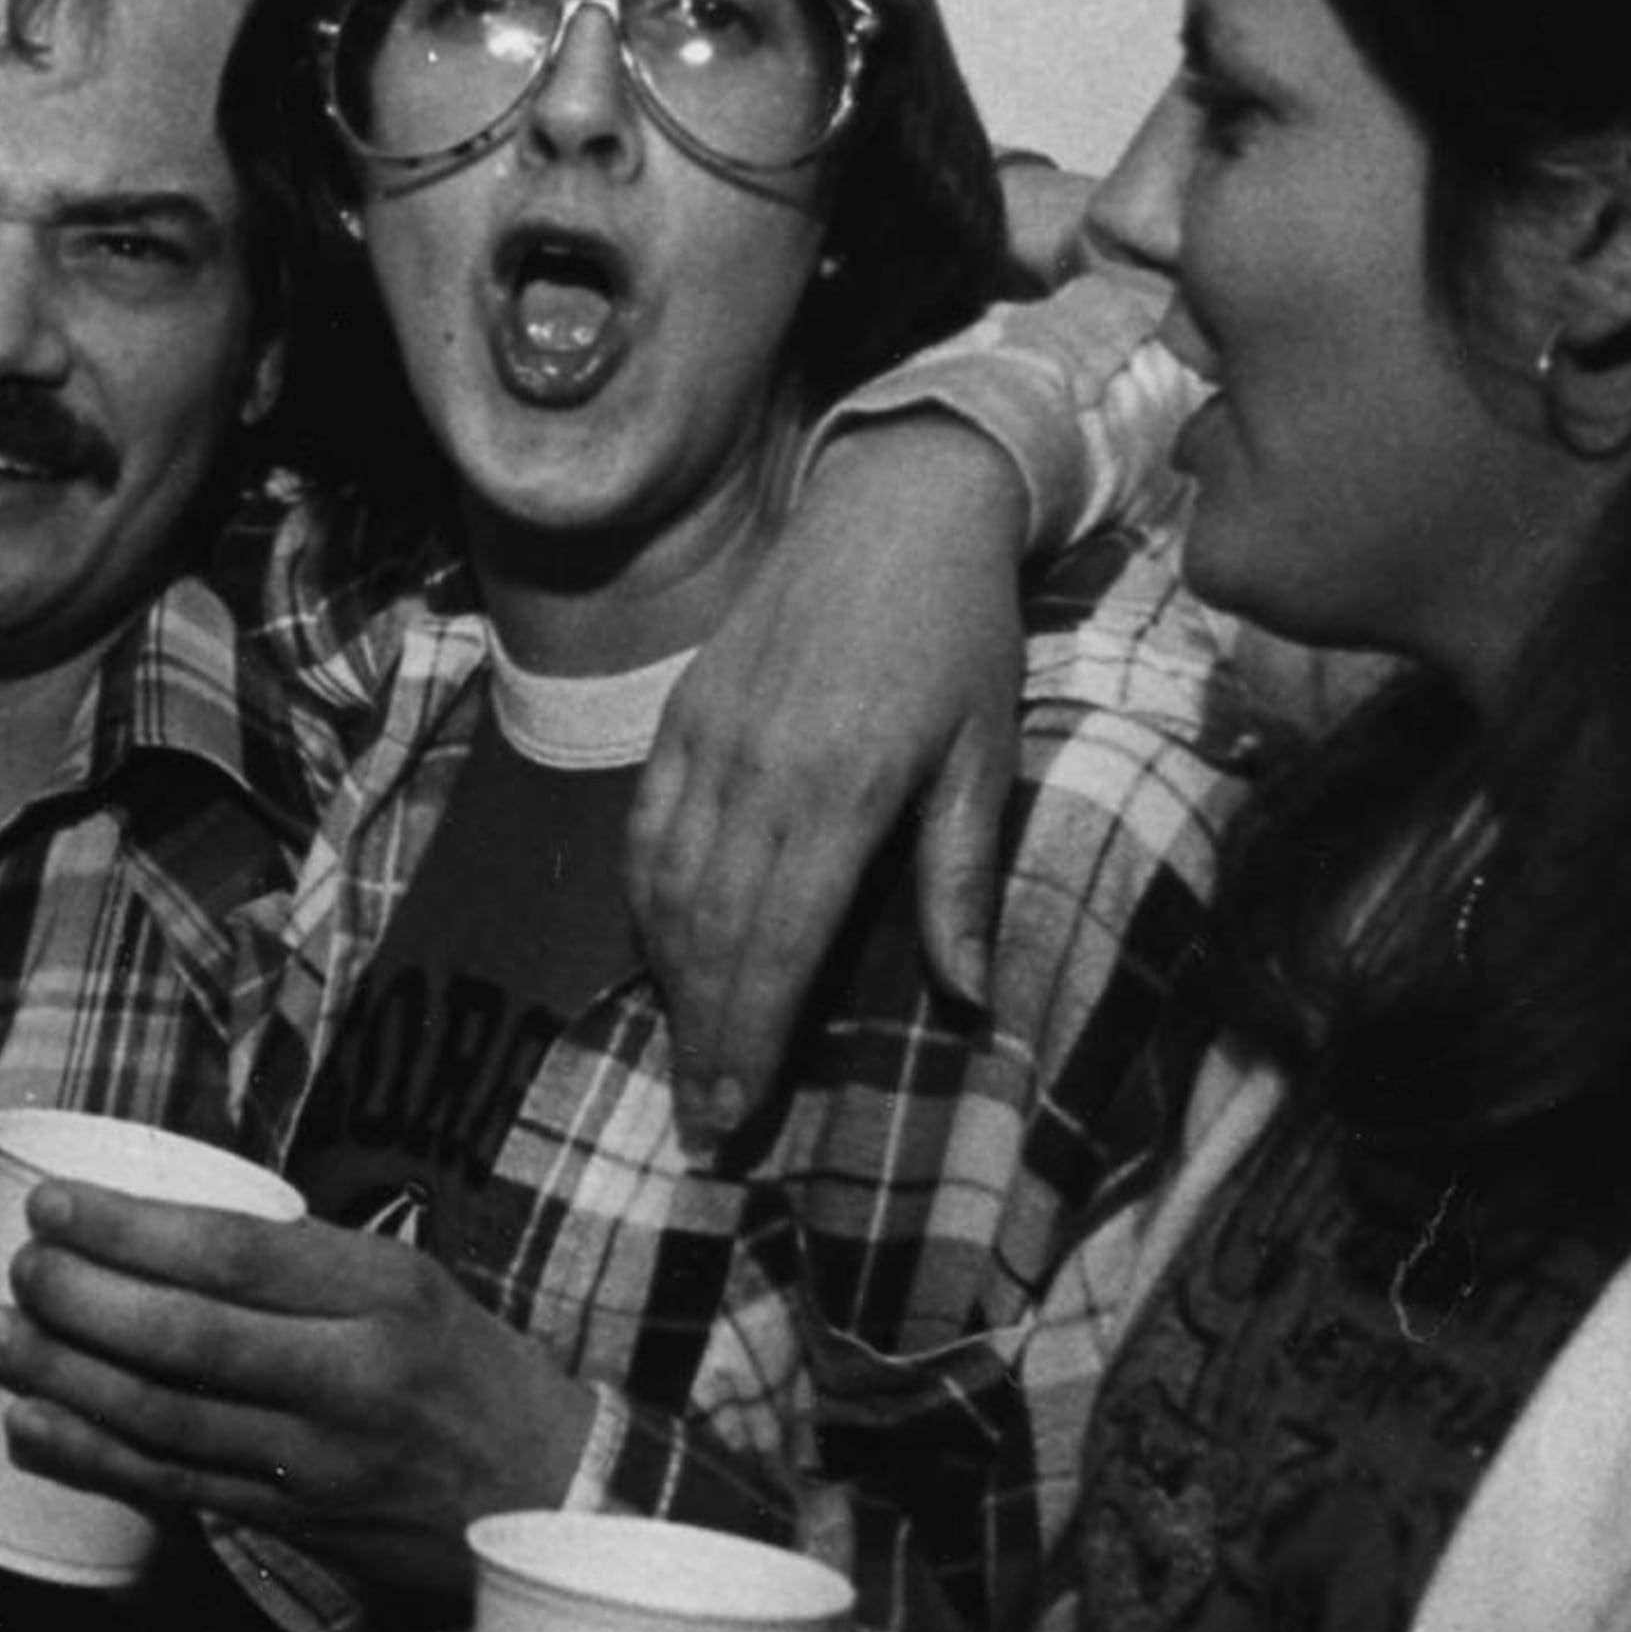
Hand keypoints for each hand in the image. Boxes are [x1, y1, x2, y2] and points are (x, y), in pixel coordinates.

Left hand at [0, 1186, 588, 1601]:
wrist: (551, 1498)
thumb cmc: (468, 1371)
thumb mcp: (412, 1282)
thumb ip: (302, 1263)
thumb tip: (160, 1223)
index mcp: (384, 1295)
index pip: (237, 1256)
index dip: (131, 1232)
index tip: (54, 1207)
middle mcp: (352, 1380)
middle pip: (188, 1341)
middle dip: (82, 1304)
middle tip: (13, 1273)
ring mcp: (320, 1465)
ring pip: (167, 1419)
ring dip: (63, 1380)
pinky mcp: (297, 1526)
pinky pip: (177, 1488)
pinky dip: (95, 1458)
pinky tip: (31, 1427)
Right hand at [631, 413, 1030, 1148]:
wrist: (893, 506)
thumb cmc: (961, 635)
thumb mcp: (986, 754)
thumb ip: (960, 875)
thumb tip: (966, 999)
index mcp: (844, 789)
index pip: (777, 943)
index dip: (750, 1038)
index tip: (735, 1117)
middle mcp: (759, 771)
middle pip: (712, 934)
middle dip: (703, 1038)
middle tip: (701, 1125)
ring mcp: (708, 740)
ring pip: (666, 888)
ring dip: (669, 984)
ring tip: (682, 1060)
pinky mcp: (680, 715)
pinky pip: (646, 829)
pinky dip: (644, 902)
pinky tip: (658, 953)